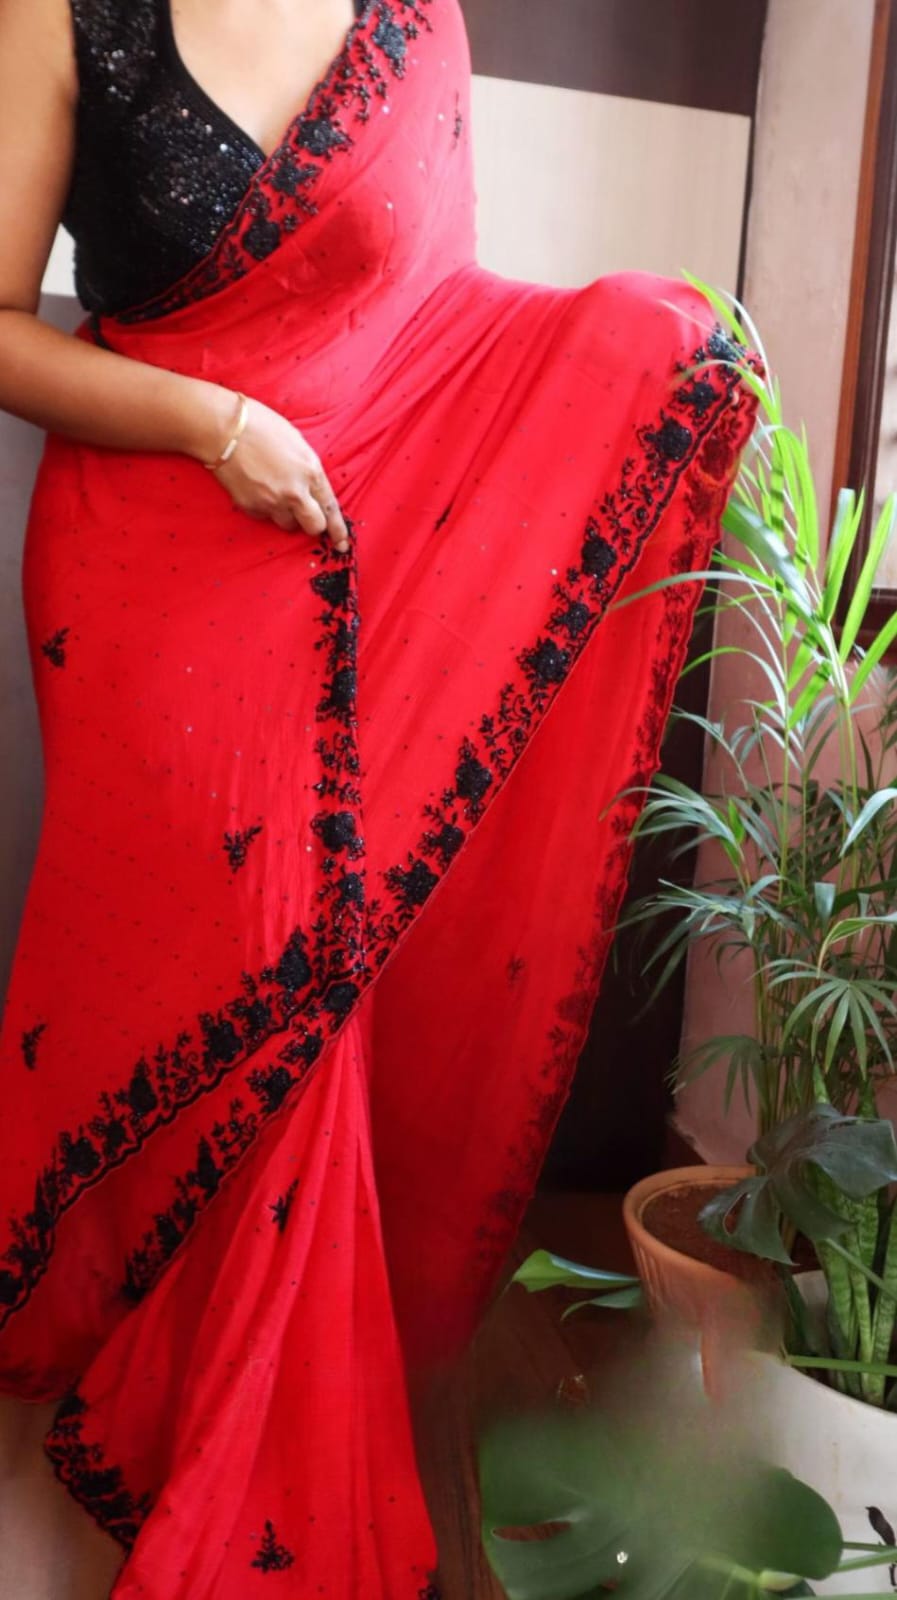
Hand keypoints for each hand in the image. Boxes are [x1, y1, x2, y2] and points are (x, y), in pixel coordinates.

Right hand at [207, 395, 349, 553]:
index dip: (338, 529)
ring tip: (275, 492)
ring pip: (288, 525)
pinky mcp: (251, 507)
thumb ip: (308, 469)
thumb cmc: (260, 425)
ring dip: (287, 515)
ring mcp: (272, 502)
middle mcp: (295, 492)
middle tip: (305, 515)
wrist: (223, 428)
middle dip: (312, 524)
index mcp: (311, 472)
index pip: (331, 509)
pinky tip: (256, 488)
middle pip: (313, 526)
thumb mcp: (297, 442)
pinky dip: (264, 508)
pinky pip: (264, 517)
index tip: (341, 542)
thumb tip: (312, 489)